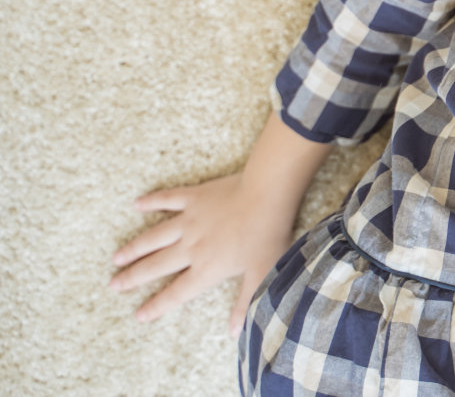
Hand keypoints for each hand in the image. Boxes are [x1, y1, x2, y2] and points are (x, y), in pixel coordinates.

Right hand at [110, 172, 296, 336]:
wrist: (266, 194)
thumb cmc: (268, 234)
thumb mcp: (262, 272)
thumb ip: (246, 302)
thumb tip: (236, 333)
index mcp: (207, 268)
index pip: (177, 292)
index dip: (157, 305)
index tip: (138, 315)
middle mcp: (191, 247)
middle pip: (156, 266)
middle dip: (133, 277)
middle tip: (113, 285)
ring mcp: (190, 221)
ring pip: (154, 237)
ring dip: (134, 248)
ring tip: (117, 257)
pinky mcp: (194, 197)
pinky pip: (168, 199)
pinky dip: (152, 201)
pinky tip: (137, 204)